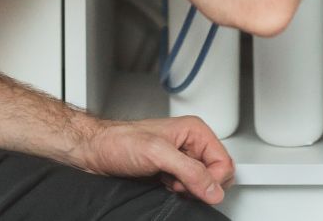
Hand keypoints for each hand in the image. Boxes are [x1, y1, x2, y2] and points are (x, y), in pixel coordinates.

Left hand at [79, 115, 234, 204]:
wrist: (98, 151)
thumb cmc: (121, 141)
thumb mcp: (157, 153)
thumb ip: (189, 170)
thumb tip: (214, 188)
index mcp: (195, 130)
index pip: (224, 162)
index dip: (213, 179)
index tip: (194, 184)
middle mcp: (190, 143)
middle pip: (216, 174)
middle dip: (200, 185)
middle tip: (177, 180)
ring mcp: (181, 159)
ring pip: (202, 184)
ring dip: (187, 190)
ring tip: (167, 181)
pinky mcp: (172, 172)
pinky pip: (188, 189)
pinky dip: (178, 192)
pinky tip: (164, 185)